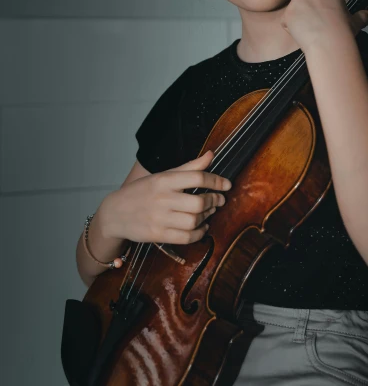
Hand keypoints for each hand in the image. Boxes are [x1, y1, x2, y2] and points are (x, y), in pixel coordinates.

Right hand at [101, 150, 231, 244]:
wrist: (115, 213)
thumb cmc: (142, 191)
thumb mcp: (163, 175)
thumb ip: (189, 167)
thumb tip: (211, 154)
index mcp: (164, 180)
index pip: (197, 177)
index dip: (216, 181)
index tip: (226, 184)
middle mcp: (162, 198)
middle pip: (198, 202)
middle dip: (214, 201)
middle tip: (219, 200)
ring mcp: (159, 218)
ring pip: (194, 221)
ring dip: (207, 217)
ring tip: (209, 212)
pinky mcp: (158, 235)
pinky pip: (186, 237)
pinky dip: (199, 233)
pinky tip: (201, 227)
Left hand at [280, 0, 367, 52]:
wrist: (329, 43)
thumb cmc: (344, 32)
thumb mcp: (355, 23)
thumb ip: (362, 17)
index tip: (319, 0)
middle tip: (307, 8)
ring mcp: (298, 0)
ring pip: (292, 2)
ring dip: (296, 12)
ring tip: (307, 28)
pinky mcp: (288, 13)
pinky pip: (285, 19)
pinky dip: (289, 26)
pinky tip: (300, 34)